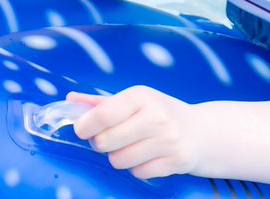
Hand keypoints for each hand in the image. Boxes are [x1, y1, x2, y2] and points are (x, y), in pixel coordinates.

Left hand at [70, 87, 203, 179]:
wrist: (199, 131)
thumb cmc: (157, 113)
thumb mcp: (133, 100)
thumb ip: (101, 102)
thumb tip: (70, 100)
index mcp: (141, 96)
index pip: (103, 114)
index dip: (85, 126)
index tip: (83, 130)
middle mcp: (156, 116)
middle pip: (106, 142)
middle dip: (101, 144)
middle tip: (110, 139)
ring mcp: (168, 139)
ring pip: (119, 161)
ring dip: (119, 157)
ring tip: (131, 147)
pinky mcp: (177, 160)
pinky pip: (138, 173)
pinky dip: (138, 168)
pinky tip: (148, 156)